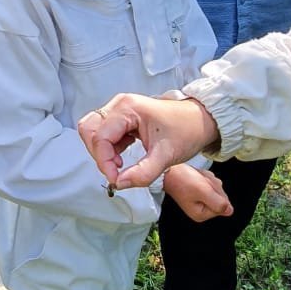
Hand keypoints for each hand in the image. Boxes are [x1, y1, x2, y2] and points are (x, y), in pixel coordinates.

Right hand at [78, 94, 220, 188]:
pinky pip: (104, 134)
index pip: (101, 137)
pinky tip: (122, 159)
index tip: (116, 179)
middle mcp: (120, 105)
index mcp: (128, 108)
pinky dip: (108, 149)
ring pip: (94, 132)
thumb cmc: (187, 131)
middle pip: (90, 130)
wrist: (200, 121)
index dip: (104, 162)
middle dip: (99, 155)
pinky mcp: (123, 118)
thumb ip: (143, 173)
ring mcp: (120, 110)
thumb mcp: (166, 156)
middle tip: (116, 172)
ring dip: (102, 152)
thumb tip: (120, 184)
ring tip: (120, 166)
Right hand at [162, 162, 232, 220]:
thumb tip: (230, 211)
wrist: (168, 169)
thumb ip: (219, 203)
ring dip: (209, 180)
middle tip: (200, 181)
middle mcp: (201, 210)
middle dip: (213, 186)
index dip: (217, 193)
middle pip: (221, 198)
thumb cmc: (183, 180)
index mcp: (201, 214)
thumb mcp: (204, 191)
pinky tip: (196, 176)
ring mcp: (199, 201)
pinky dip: (205, 177)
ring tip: (196, 178)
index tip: (205, 186)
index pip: (223, 205)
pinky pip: (210, 184)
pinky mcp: (198, 192)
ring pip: (216, 189)